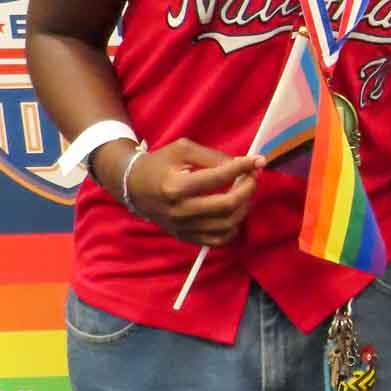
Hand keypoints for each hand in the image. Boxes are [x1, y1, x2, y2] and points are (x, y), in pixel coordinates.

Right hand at [100, 138, 264, 246]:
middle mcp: (180, 211)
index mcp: (176, 186)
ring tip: (244, 193)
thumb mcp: (183, 150)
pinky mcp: (185, 237)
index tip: (257, 161)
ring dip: (244, 207)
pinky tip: (233, 213)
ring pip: (227, 225)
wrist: (133, 186)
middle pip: (227, 205)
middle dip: (248, 189)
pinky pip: (218, 240)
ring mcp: (183, 227)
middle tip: (252, 177)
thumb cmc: (159, 164)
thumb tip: (243, 165)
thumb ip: (213, 157)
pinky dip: (233, 228)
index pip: (219, 178)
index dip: (243, 168)